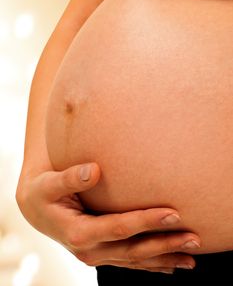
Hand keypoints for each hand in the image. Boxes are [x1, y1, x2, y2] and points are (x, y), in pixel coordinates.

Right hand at [16, 162, 200, 272]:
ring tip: (191, 258)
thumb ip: (69, 178)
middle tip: (193, 238)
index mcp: (78, 232)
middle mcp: (90, 250)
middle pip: (133, 250)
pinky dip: (151, 265)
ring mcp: (96, 255)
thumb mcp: (49, 184)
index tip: (173, 213)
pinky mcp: (101, 253)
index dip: (146, 222)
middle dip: (164, 244)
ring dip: (163, 258)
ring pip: (135, 260)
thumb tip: (93, 170)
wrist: (36, 210)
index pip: (119, 228)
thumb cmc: (44, 193)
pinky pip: (129, 262)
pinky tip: (169, 266)